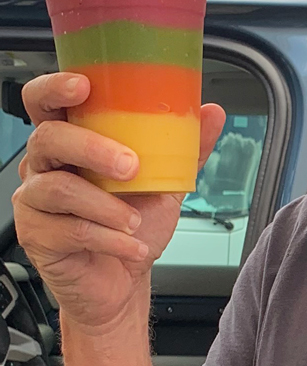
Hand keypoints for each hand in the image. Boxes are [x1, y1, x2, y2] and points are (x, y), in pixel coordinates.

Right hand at [12, 72, 225, 331]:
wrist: (126, 280)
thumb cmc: (134, 224)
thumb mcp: (165, 183)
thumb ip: (184, 148)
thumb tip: (211, 113)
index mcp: (70, 140)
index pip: (44, 101)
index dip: (55, 87)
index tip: (84, 86)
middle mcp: (44, 165)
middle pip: (48, 138)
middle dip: (91, 148)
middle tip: (130, 166)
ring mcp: (35, 200)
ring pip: (60, 188)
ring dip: (107, 205)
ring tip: (135, 221)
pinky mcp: (36, 235)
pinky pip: (70, 229)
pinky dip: (110, 238)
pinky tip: (131, 245)